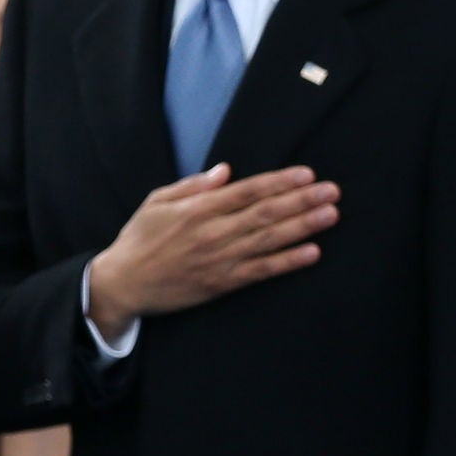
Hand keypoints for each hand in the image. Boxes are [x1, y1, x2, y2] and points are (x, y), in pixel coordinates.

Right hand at [86, 164, 337, 339]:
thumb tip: (226, 171)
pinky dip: (287, 262)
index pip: (246, 191)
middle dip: (301, 201)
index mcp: (196, 209)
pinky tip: (311, 253)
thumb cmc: (138, 239)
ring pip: (268, 240)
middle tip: (332, 191)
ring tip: (330, 215)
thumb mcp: (156, 202)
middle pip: (265, 213)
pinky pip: (261, 271)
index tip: (307, 174)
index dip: (279, 182)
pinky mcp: (221, 283)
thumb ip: (192, 186)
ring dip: (303, 227)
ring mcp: (218, 259)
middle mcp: (211, 232)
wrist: (122, 284)